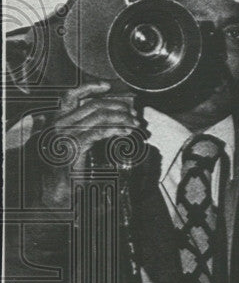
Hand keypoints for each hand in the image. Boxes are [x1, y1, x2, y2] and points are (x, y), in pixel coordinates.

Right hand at [39, 81, 143, 206]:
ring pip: (99, 116)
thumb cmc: (71, 172)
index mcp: (58, 122)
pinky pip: (98, 132)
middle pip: (93, 105)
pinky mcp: (73, 148)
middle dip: (118, 107)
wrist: (58, 196)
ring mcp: (64, 136)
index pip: (70, 96)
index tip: (108, 87)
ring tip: (136, 125)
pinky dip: (116, 129)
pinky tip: (126, 133)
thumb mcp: (78, 145)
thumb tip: (114, 116)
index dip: (89, 87)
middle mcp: (58, 125)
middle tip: (135, 117)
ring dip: (122, 118)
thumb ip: (89, 129)